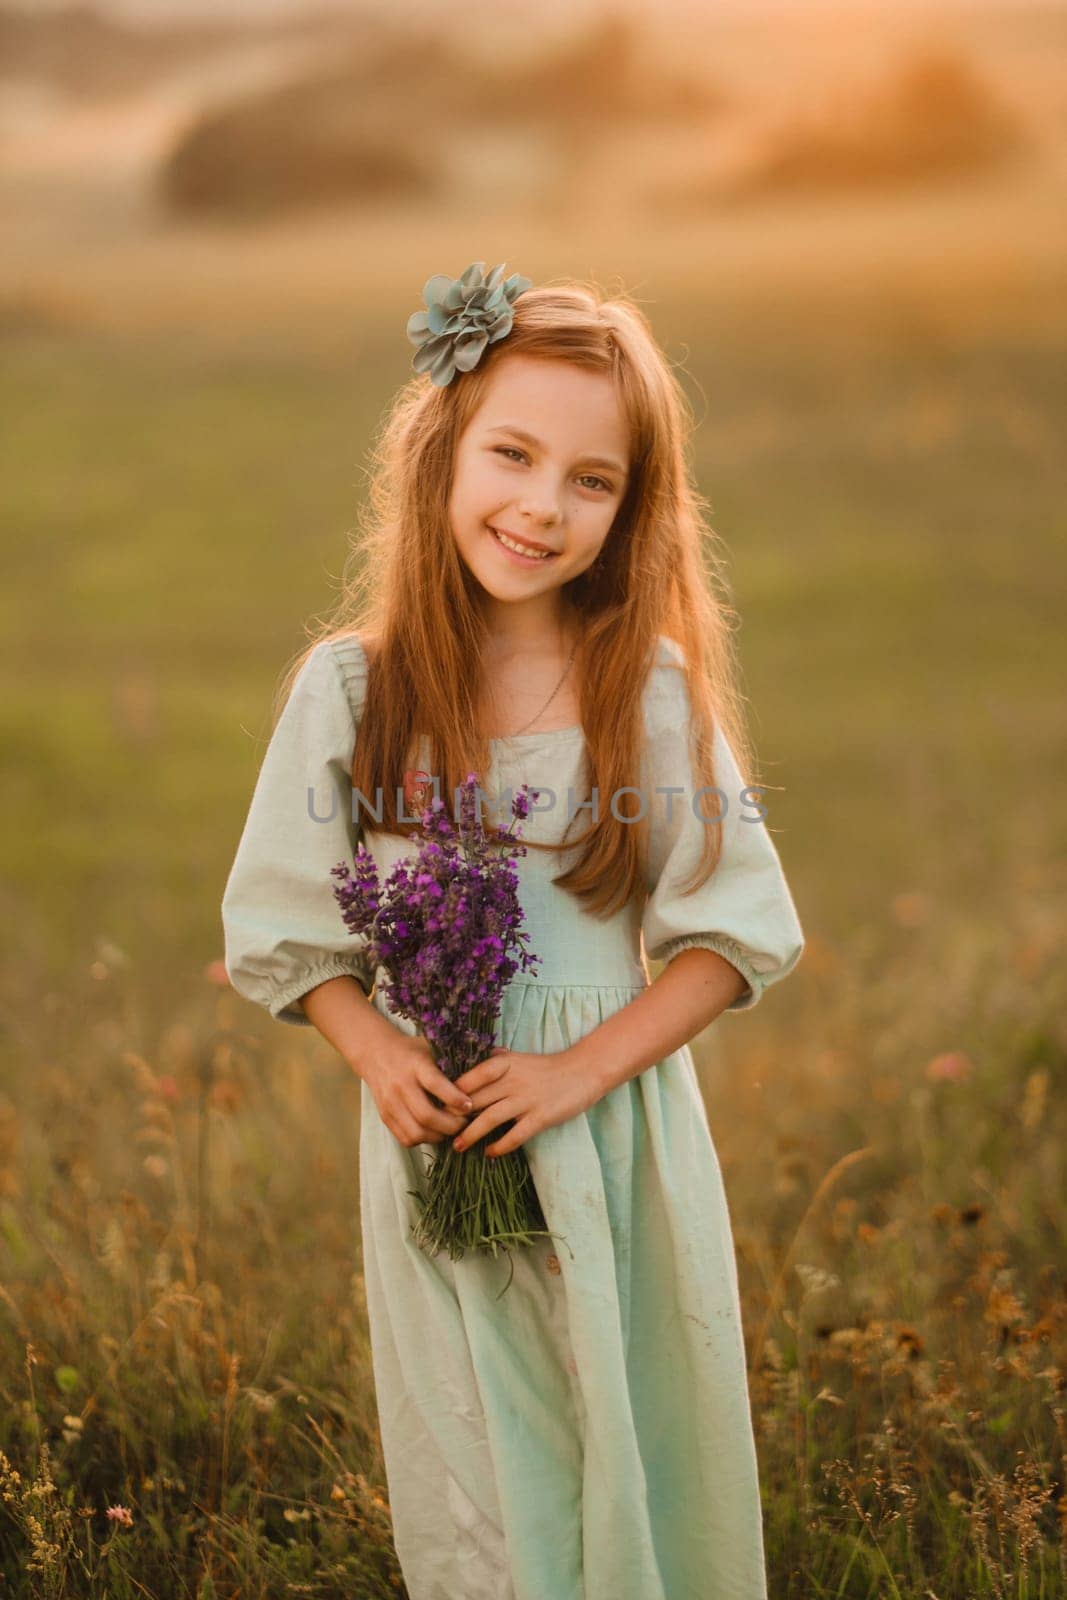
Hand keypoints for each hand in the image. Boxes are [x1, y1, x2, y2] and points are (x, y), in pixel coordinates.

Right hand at [364, 1033, 474, 1149]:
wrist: (376, 1053)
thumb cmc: (413, 1051)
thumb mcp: (432, 1048)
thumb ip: (454, 1061)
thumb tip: (488, 1068)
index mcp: (415, 1065)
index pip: (436, 1084)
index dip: (455, 1098)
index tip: (470, 1106)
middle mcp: (400, 1085)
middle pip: (427, 1115)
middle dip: (451, 1125)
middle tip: (466, 1123)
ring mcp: (390, 1103)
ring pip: (417, 1132)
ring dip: (439, 1136)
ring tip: (452, 1129)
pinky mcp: (385, 1116)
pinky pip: (406, 1138)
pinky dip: (424, 1140)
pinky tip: (435, 1132)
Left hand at [449, 1045, 600, 1159]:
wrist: (583, 1072)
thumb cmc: (547, 1068)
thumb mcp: (519, 1058)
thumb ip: (496, 1060)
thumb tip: (473, 1062)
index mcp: (503, 1063)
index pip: (468, 1078)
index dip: (450, 1094)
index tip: (437, 1106)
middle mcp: (512, 1080)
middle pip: (474, 1100)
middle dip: (454, 1118)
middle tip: (440, 1131)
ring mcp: (526, 1099)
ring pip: (489, 1119)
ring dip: (470, 1135)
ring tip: (457, 1147)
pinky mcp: (541, 1117)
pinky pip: (515, 1135)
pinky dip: (499, 1146)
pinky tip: (489, 1153)